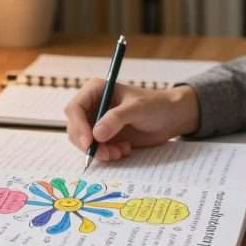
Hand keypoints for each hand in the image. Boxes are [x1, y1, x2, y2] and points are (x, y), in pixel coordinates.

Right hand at [64, 79, 200, 161]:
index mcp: (96, 91)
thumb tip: (96, 134)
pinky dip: (108, 154)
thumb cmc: (156, 105)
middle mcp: (93, 106)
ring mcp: (97, 122)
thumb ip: (116, 119)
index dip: (77, 126)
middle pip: (75, 128)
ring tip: (120, 151)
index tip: (89, 143)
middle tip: (107, 154)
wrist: (170, 118)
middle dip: (89, 144)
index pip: (75, 109)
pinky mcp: (104, 136)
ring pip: (84, 142)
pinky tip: (124, 149)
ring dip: (100, 152)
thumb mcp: (137, 108)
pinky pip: (96, 150)